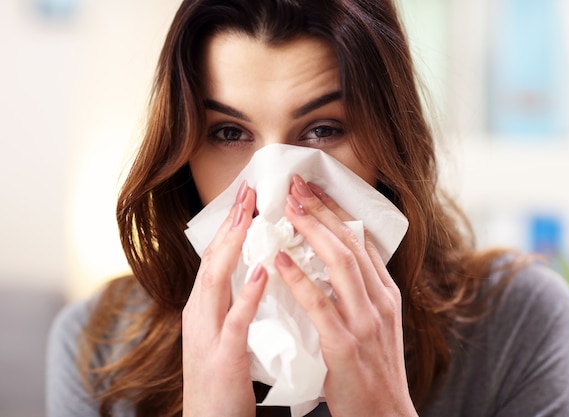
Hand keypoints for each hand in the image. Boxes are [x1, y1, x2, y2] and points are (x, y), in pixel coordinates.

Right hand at [182, 182, 266, 416]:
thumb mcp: (224, 332)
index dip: (231, 224)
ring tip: (251, 215)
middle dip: (231, 222)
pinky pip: (235, 320)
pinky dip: (248, 293)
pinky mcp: (222, 358)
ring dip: (234, 245)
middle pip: (214, 258)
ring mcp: (207, 334)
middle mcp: (199, 314)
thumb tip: (256, 271)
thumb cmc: (222, 379)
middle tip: (250, 190)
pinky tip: (263, 271)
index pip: (217, 256)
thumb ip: (235, 302)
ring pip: (217, 280)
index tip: (248, 196)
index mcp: (204, 307)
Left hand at [274, 175, 417, 416]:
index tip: (314, 190)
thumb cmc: (373, 371)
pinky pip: (319, 304)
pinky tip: (280, 260)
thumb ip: (360, 294)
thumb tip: (334, 263)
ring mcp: (365, 322)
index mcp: (386, 294)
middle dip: (322, 210)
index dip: (337, 212)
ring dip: (312, 232)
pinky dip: (299, 278)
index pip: (362, 242)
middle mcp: (380, 301)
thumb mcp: (376, 325)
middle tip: (297, 186)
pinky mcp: (345, 345)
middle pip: (350, 243)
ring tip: (288, 209)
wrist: (385, 415)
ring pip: (339, 263)